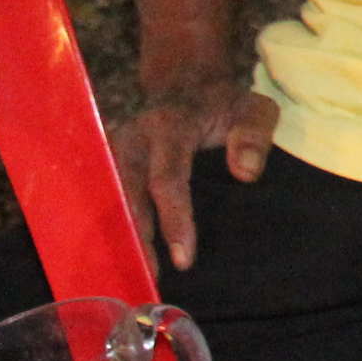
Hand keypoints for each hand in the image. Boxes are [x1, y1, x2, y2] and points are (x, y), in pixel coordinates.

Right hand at [110, 70, 275, 271]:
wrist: (187, 84)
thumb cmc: (225, 104)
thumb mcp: (252, 108)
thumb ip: (253, 135)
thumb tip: (246, 173)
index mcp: (169, 126)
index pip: (167, 178)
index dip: (174, 219)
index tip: (184, 257)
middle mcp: (133, 140)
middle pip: (128, 195)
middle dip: (139, 239)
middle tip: (152, 277)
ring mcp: (116, 152)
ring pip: (112, 201)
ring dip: (122, 238)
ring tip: (136, 275)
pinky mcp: (110, 164)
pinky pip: (108, 200)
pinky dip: (113, 229)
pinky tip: (124, 257)